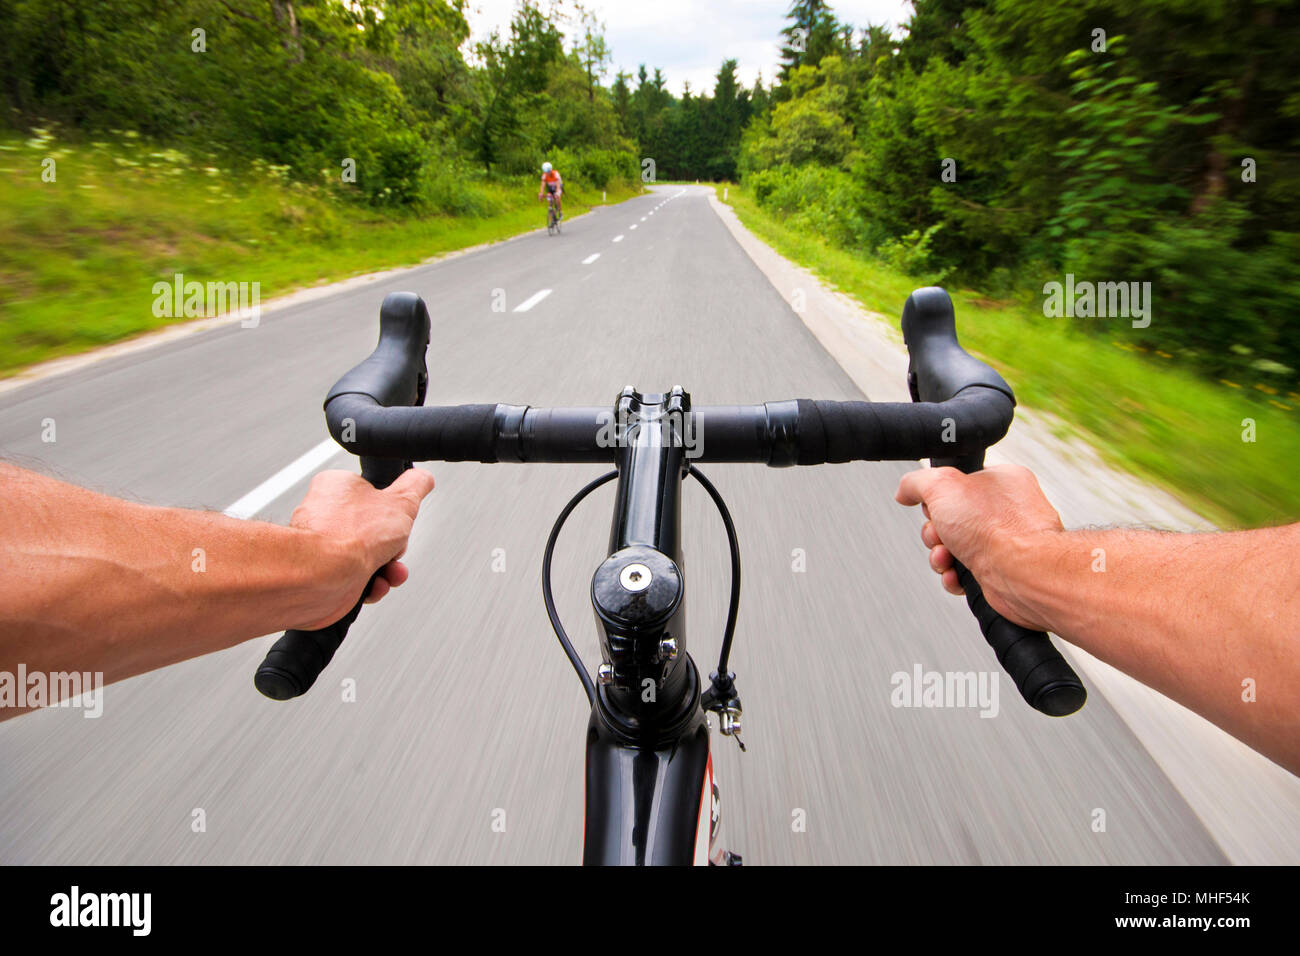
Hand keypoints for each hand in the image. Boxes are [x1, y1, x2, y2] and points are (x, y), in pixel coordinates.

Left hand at [289, 468, 435, 628]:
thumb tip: (422, 478)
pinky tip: (375, 583)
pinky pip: (357, 578)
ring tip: (389, 571)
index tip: (402, 519)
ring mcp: (324, 547)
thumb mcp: (401, 501)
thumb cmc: (349, 536)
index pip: (375, 495)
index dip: (395, 512)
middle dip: (393, 546)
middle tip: (394, 547)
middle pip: (377, 531)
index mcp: (338, 488)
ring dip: (388, 568)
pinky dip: (371, 584)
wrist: (324, 577)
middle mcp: (327, 515)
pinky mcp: (324, 574)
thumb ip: (415, 486)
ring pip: (369, 557)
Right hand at [894, 464, 1062, 629]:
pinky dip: (954, 576)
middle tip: (941, 534)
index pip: (956, 484)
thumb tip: (904, 491)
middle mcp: (1005, 511)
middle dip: (935, 532)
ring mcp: (1003, 542)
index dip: (937, 497)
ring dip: (941, 556)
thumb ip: (916, 482)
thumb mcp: (942, 486)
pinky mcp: (999, 571)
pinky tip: (957, 575)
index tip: (933, 505)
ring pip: (953, 548)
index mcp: (1000, 481)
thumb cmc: (999, 529)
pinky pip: (964, 573)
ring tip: (948, 557)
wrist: (1022, 574)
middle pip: (949, 519)